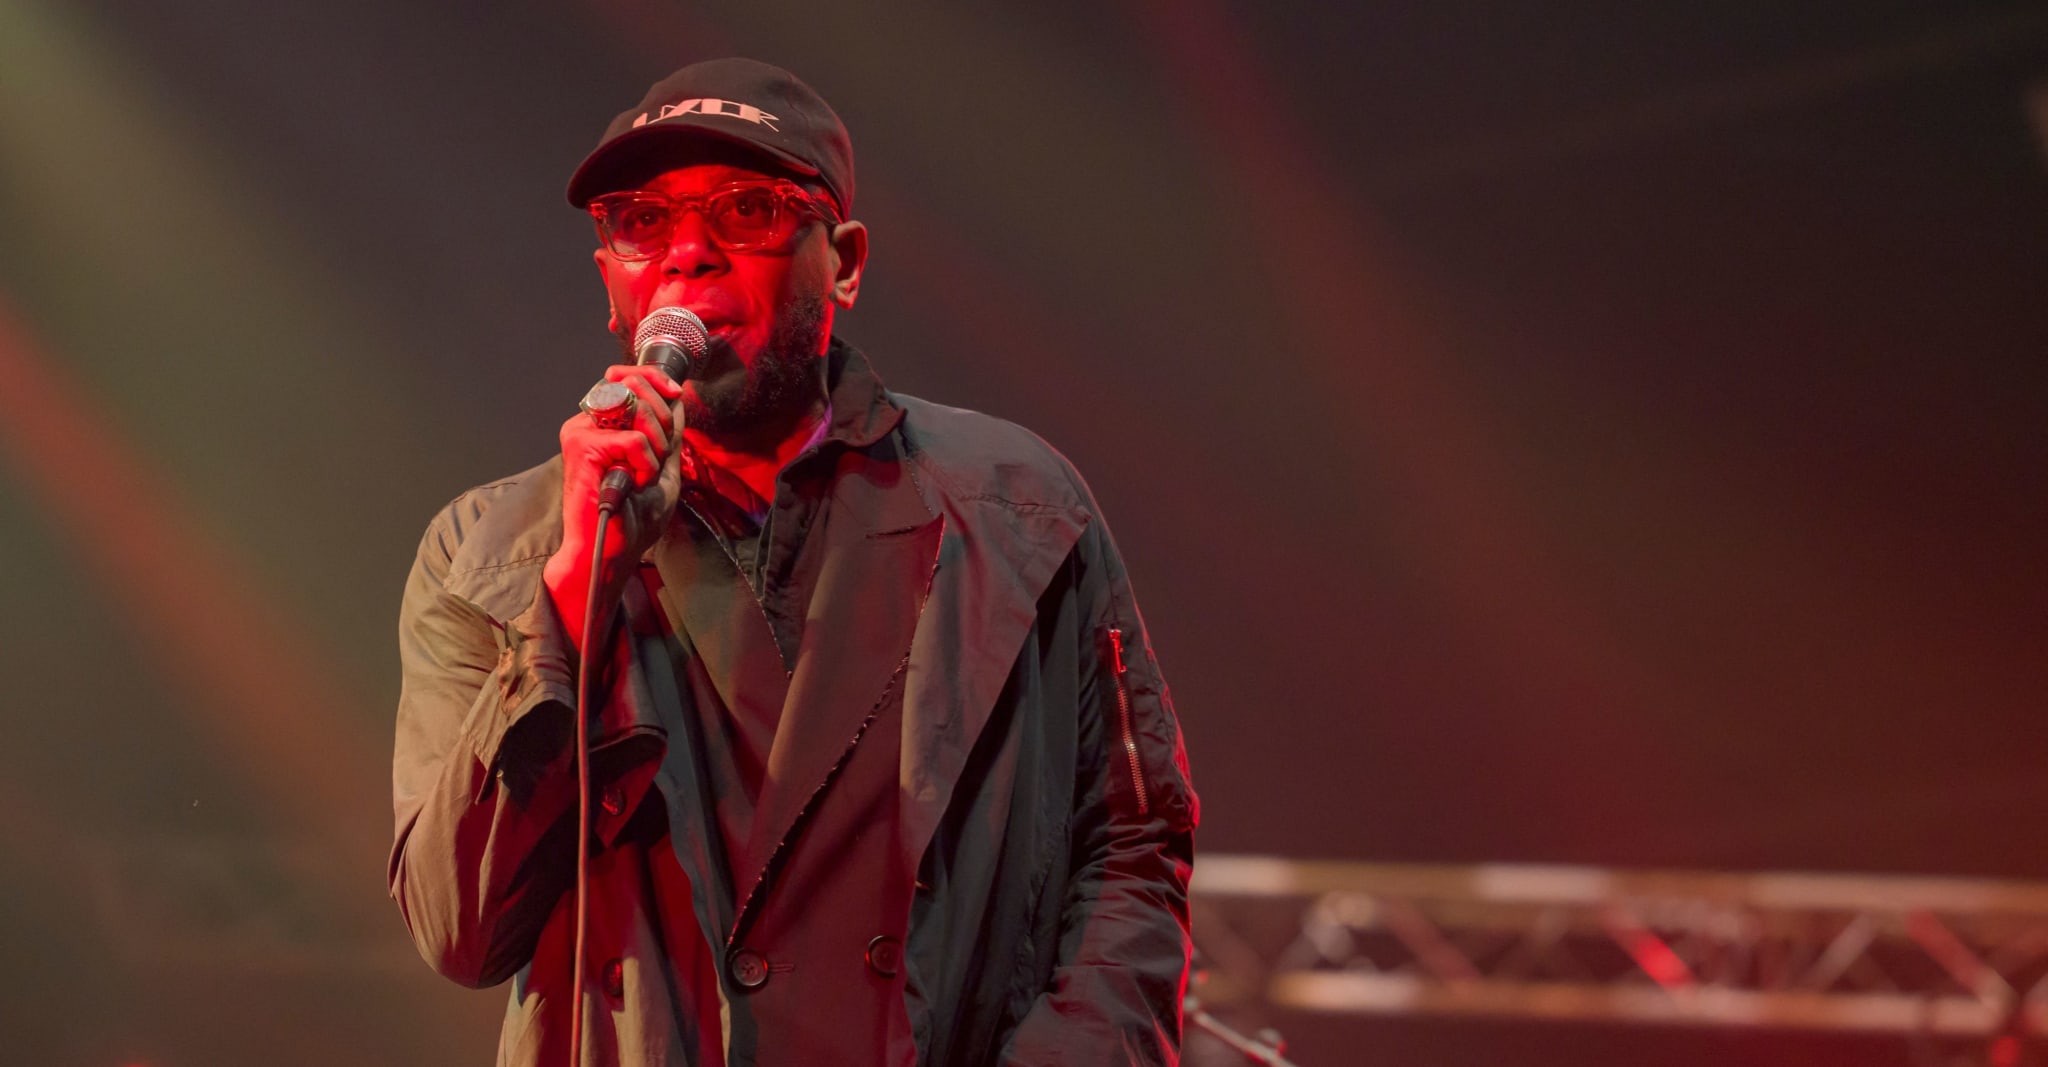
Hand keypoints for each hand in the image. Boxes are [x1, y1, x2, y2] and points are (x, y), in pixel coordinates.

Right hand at [543, 363, 685, 652]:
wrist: (613, 548)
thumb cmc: (633, 516)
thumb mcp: (662, 467)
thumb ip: (668, 433)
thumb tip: (677, 399)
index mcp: (603, 423)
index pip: (627, 377)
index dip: (656, 379)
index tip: (675, 394)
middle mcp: (587, 421)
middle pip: (635, 385)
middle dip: (662, 419)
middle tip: (656, 458)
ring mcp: (580, 431)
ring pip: (637, 408)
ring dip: (656, 445)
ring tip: (642, 475)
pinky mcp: (582, 446)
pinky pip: (634, 439)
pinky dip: (645, 464)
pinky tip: (633, 483)